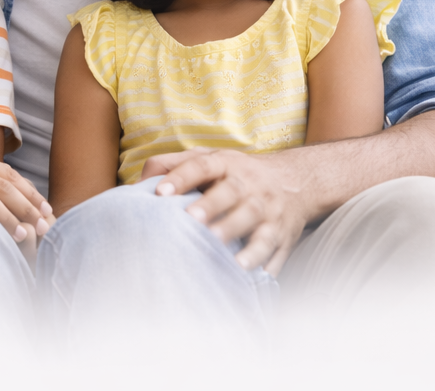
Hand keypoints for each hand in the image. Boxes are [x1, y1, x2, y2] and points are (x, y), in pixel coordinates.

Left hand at [143, 148, 309, 275]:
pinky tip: (248, 275)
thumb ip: (172, 165)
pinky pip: (274, 250)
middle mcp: (250, 185)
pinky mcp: (282, 235)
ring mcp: (269, 210)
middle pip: (232, 193)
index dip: (181, 177)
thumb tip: (140, 184)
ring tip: (220, 250)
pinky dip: (262, 263)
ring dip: (237, 235)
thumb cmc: (237, 174)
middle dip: (212, 206)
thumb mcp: (208, 159)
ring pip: (255, 221)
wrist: (294, 182)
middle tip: (192, 219)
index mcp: (226, 164)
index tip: (160, 193)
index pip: (201, 166)